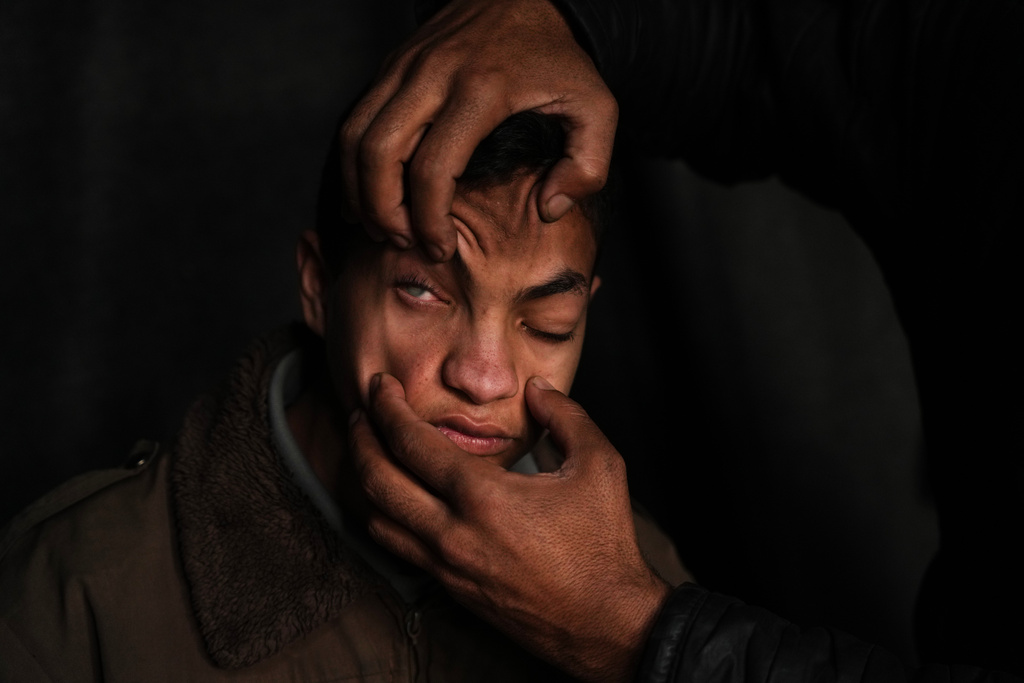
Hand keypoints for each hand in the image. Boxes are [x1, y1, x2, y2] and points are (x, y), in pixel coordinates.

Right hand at [340, 0, 616, 259]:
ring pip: (355, 137)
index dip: (430, 220)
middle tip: (403, 243)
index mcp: (482, 91)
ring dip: (359, 191)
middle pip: (379, 154)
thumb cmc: (557, 57)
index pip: (435, 168)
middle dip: (383, 211)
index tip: (442, 248)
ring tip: (381, 227)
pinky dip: (354, 164)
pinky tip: (368, 194)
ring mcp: (404, 67)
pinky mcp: (390, 65)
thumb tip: (549, 208)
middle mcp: (433, 75)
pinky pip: (355, 120)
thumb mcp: (596, 107)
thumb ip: (587, 166)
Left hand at [350, 373, 669, 682]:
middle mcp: (453, 533)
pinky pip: (397, 547)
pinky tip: (395, 498)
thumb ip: (566, 416)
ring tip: (369, 451)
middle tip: (361, 412)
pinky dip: (382, 515)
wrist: (605, 622)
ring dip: (364, 479)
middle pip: (377, 480)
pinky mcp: (450, 588)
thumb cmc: (603, 545)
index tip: (381, 385)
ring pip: (376, 519)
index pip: (411, 443)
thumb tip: (536, 389)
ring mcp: (446, 565)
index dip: (387, 407)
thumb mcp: (599, 466)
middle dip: (360, 438)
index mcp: (484, 497)